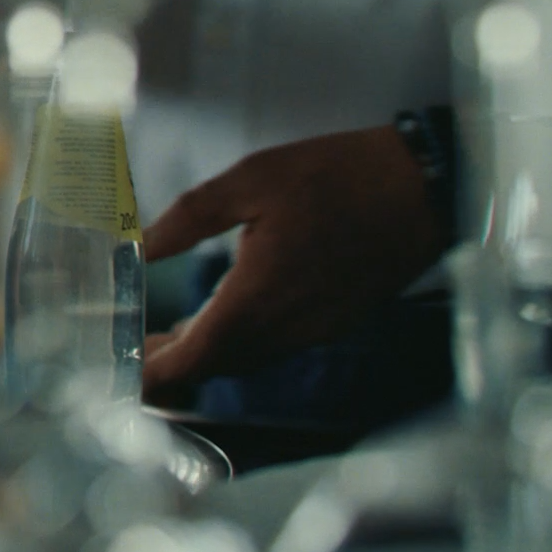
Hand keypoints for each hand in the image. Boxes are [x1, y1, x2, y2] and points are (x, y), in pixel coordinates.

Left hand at [138, 126, 450, 406]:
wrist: (425, 189)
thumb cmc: (338, 177)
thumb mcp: (252, 179)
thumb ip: (189, 218)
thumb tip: (139, 245)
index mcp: (258, 297)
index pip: (196, 358)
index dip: (157, 373)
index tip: (126, 374)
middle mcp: (287, 327)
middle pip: (218, 366)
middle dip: (175, 366)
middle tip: (138, 352)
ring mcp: (315, 329)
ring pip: (248, 359)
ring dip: (209, 354)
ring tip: (173, 337)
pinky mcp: (336, 321)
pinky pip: (278, 346)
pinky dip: (244, 342)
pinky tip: (230, 317)